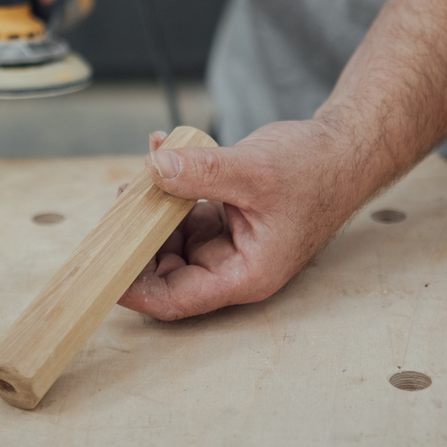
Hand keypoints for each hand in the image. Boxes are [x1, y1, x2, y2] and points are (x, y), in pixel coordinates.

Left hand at [119, 120, 367, 320]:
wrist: (343, 148)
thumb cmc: (316, 170)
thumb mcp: (254, 170)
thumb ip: (202, 172)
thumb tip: (154, 169)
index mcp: (245, 274)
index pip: (176, 298)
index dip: (135, 289)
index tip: (103, 268)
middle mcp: (232, 264)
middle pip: (167, 269)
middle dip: (137, 238)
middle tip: (118, 204)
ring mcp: (225, 240)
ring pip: (169, 237)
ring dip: (150, 206)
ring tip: (140, 173)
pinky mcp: (222, 215)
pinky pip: (181, 208)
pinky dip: (168, 183)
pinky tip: (160, 152)